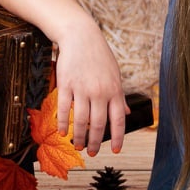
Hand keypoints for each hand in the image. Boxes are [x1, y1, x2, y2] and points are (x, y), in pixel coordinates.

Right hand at [54, 33, 127, 156]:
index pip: (118, 120)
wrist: (81, 36)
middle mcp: (99, 91)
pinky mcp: (66, 84)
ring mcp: (82, 88)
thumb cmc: (99, 56)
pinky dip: (63, 123)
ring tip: (77, 145)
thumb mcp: (115, 75)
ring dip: (79, 137)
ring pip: (81, 120)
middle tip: (92, 153)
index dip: (117, 138)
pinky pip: (64, 109)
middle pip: (99, 124)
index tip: (115, 151)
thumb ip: (120, 96)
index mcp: (114, 90)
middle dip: (95, 142)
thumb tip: (127, 114)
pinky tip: (62, 132)